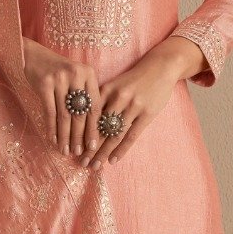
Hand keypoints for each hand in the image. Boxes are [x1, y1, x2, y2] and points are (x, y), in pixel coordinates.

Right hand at [21, 38, 104, 158]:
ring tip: (66, 151)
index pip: (95, 106)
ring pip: (65, 115)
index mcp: (88, 73)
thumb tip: (89, 131)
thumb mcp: (74, 78)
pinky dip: (52, 129)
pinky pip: (50, 112)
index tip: (94, 146)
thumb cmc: (56, 71)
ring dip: (66, 136)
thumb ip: (84, 96)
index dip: (95, 128)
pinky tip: (53, 140)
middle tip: (79, 153)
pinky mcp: (44, 84)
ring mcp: (59, 79)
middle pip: (81, 113)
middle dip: (80, 136)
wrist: (31, 55)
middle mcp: (76, 75)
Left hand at [79, 50, 180, 170]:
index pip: (89, 116)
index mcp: (107, 89)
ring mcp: (134, 106)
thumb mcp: (114, 84)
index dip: (79, 133)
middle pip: (99, 127)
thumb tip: (83, 122)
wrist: (160, 67)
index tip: (72, 147)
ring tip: (94, 166)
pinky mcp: (147, 114)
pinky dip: (121, 150)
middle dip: (89, 147)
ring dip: (103, 153)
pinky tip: (113, 160)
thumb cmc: (134, 79)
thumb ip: (101, 100)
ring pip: (114, 134)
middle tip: (80, 162)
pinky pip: (131, 136)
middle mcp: (119, 97)